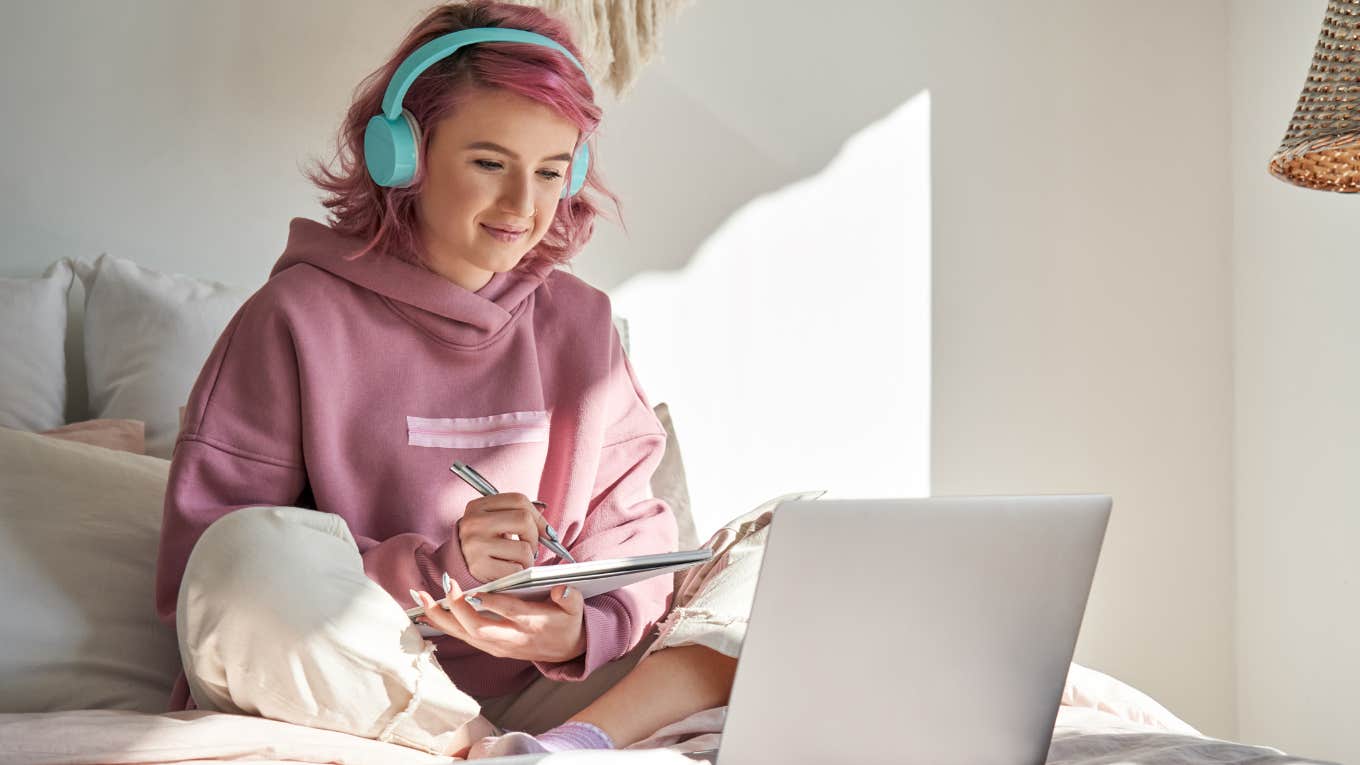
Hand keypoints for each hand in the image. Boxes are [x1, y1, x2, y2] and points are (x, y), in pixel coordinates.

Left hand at [412, 582, 586, 662]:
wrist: (566, 650)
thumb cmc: (567, 622)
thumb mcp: (576, 609)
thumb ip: (570, 597)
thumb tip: (562, 588)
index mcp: (532, 625)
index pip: (510, 613)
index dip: (492, 603)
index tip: (474, 590)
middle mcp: (511, 638)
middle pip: (478, 629)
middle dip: (457, 609)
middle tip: (445, 585)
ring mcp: (498, 646)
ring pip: (464, 634)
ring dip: (441, 617)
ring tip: (421, 597)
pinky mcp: (489, 647)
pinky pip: (461, 637)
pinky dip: (442, 625)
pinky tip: (425, 613)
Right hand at [457, 492, 548, 581]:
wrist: (457, 566)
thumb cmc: (485, 543)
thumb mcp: (495, 522)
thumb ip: (519, 517)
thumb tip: (549, 532)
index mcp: (478, 506)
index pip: (519, 500)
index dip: (538, 516)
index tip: (545, 531)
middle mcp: (474, 522)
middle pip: (524, 520)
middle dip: (535, 537)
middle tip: (530, 547)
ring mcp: (475, 544)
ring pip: (524, 549)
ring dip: (528, 559)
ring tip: (516, 561)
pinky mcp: (478, 566)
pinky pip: (516, 569)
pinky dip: (519, 573)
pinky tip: (508, 570)